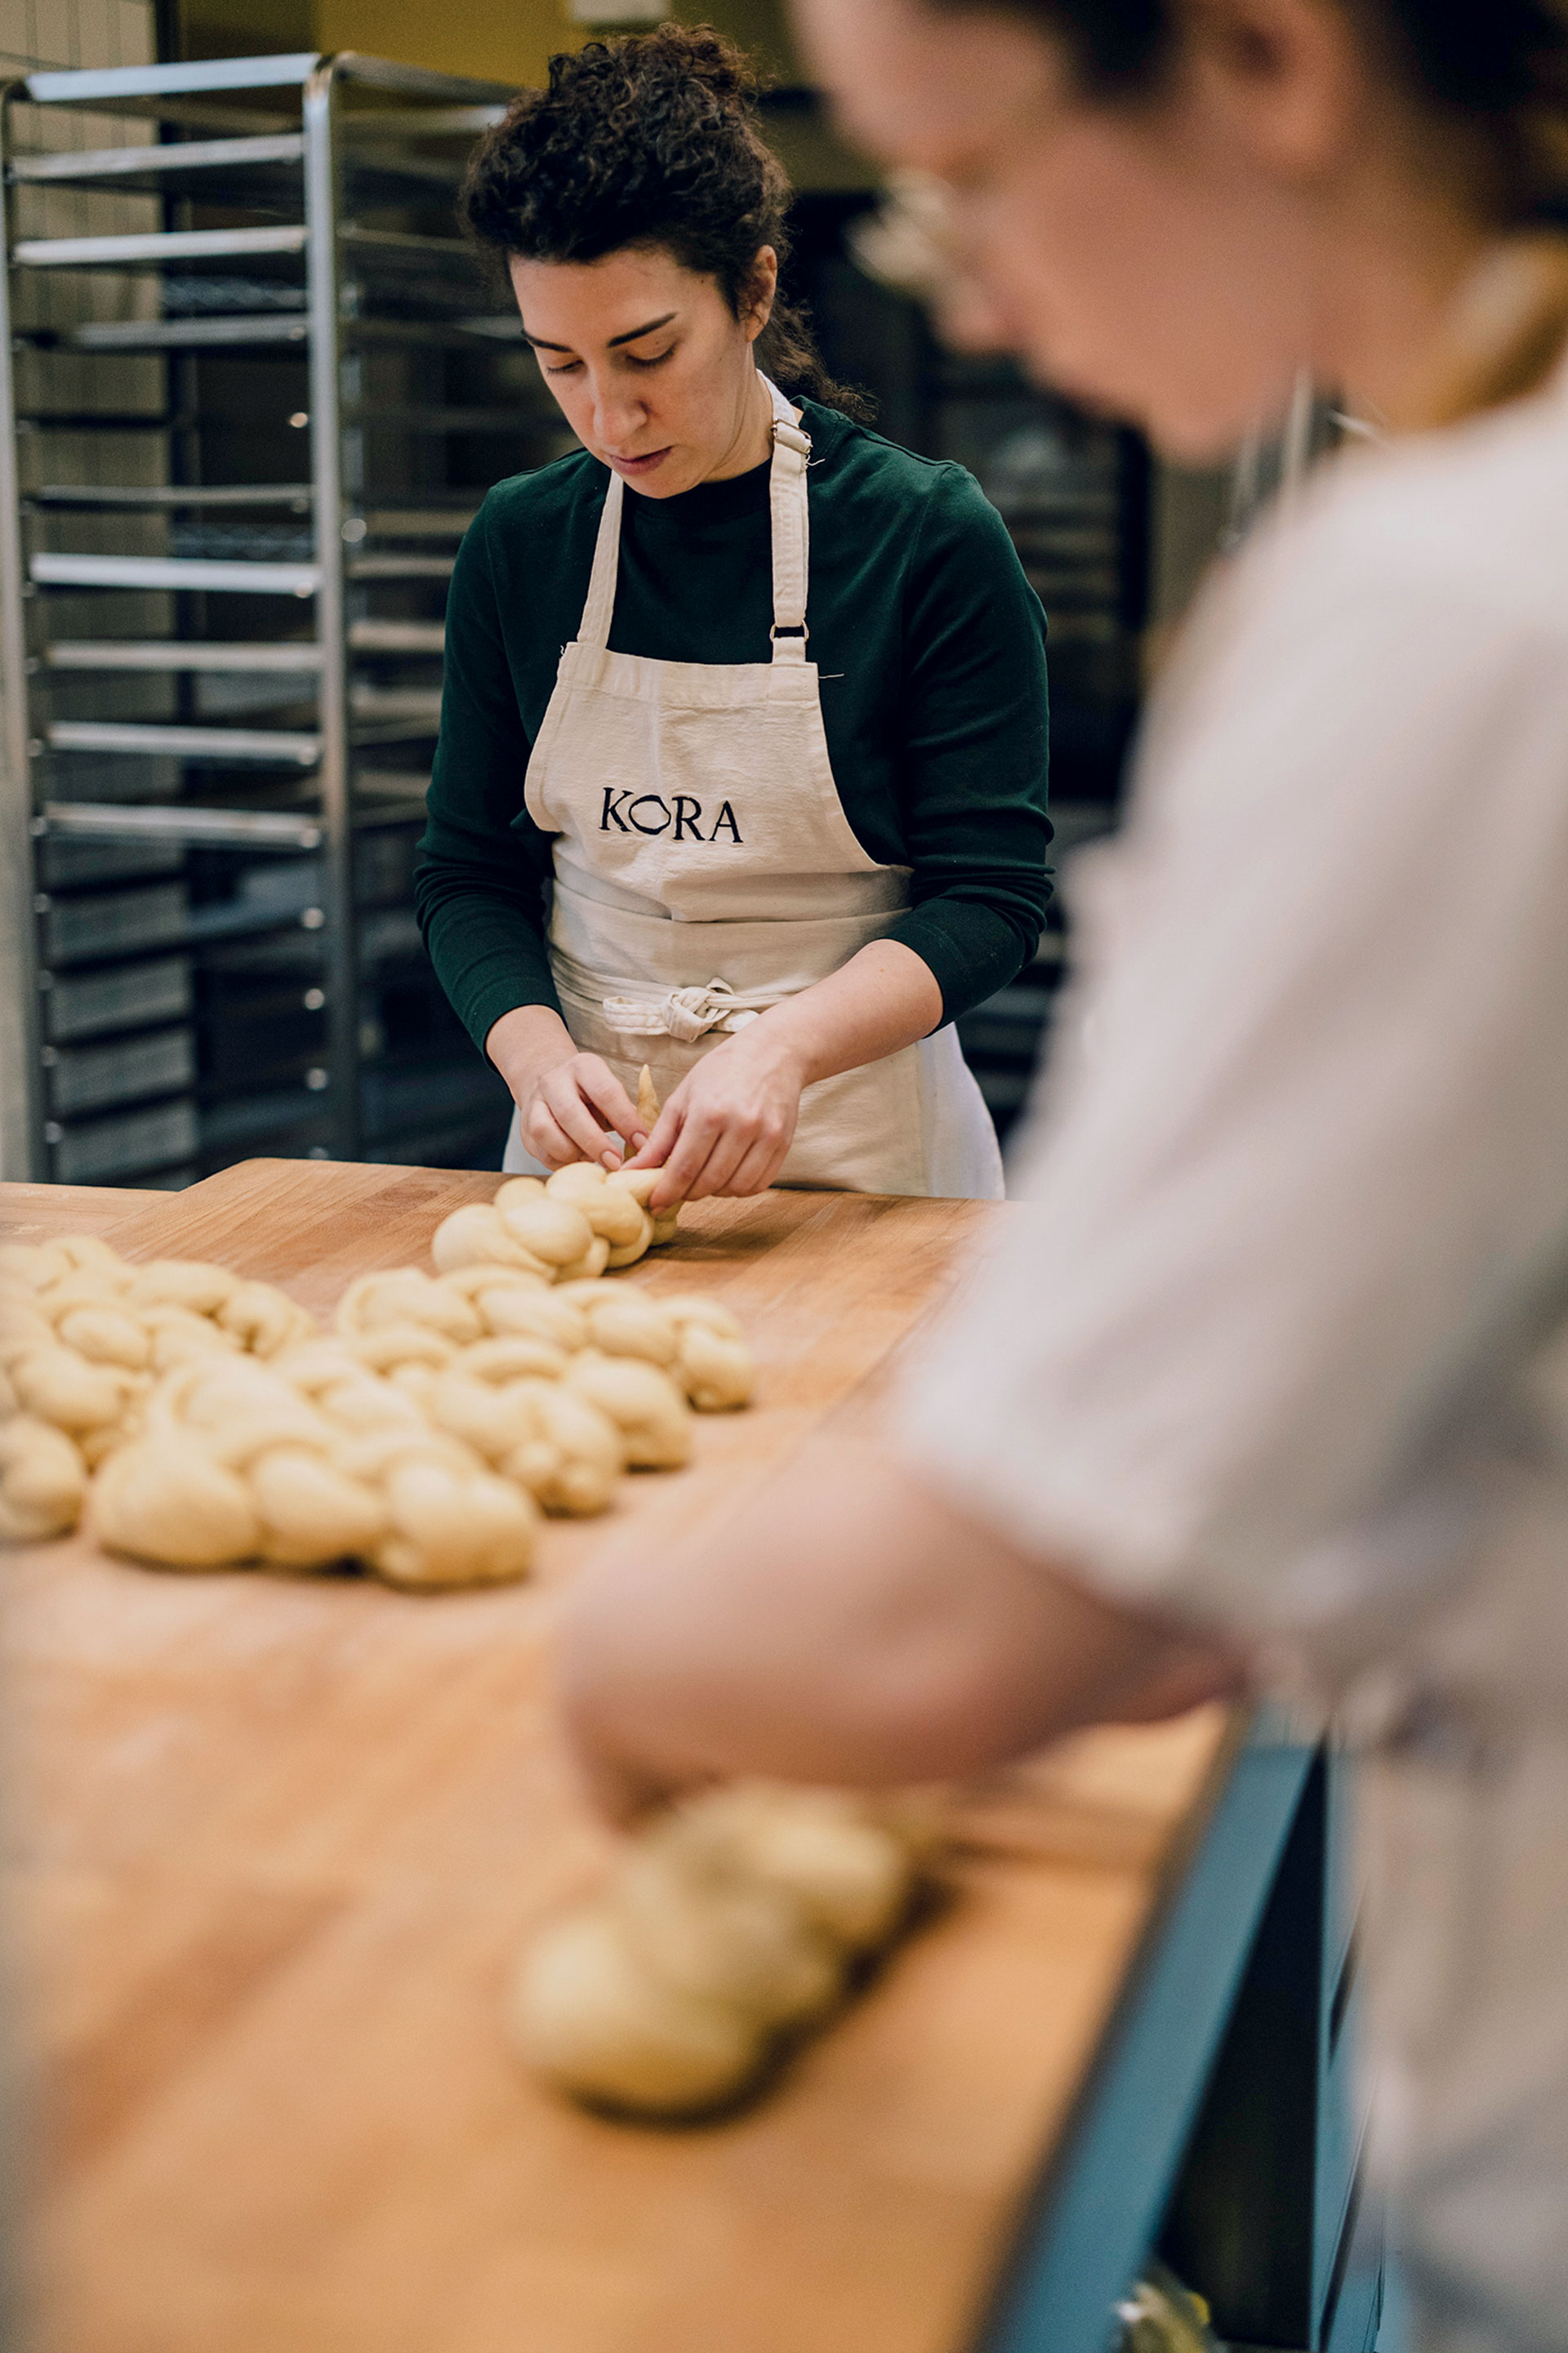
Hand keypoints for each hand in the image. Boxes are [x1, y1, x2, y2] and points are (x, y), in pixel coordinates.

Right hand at [486, 1005, 646, 1170]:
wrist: (549, 1082)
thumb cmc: (591, 1095)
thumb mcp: (610, 1092)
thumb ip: (626, 1114)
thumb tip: (647, 1147)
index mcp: (584, 1067)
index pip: (606, 1092)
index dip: (626, 1121)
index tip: (642, 1144)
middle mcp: (554, 1081)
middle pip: (570, 1113)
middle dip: (595, 1142)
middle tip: (615, 1163)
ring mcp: (534, 1104)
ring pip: (545, 1132)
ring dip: (573, 1154)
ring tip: (593, 1162)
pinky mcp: (524, 1129)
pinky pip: (540, 1152)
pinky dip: (562, 1163)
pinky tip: (578, 1163)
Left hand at [625, 1019, 806, 1206]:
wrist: (772, 1053)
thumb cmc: (721, 1072)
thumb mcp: (682, 1098)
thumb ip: (659, 1139)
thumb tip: (633, 1170)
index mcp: (708, 1112)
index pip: (684, 1168)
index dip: (667, 1192)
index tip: (655, 1204)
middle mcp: (740, 1125)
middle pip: (709, 1181)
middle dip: (688, 1194)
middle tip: (678, 1190)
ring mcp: (765, 1135)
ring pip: (735, 1188)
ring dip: (715, 1192)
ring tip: (704, 1177)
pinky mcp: (783, 1143)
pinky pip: (759, 1184)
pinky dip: (740, 1188)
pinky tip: (728, 1175)